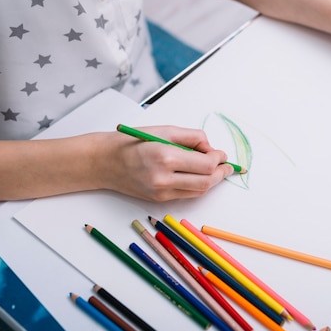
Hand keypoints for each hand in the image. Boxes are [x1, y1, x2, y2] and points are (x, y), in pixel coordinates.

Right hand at [99, 126, 233, 201]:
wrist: (104, 162)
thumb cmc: (133, 142)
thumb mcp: (165, 131)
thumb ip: (193, 138)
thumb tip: (212, 149)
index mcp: (165, 156)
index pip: (206, 164)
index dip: (219, 159)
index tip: (221, 153)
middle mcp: (163, 178)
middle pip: (206, 181)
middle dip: (221, 173)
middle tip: (226, 165)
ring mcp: (161, 192)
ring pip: (199, 191)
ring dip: (212, 181)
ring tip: (216, 170)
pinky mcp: (159, 200)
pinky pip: (187, 195)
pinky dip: (198, 186)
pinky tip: (200, 176)